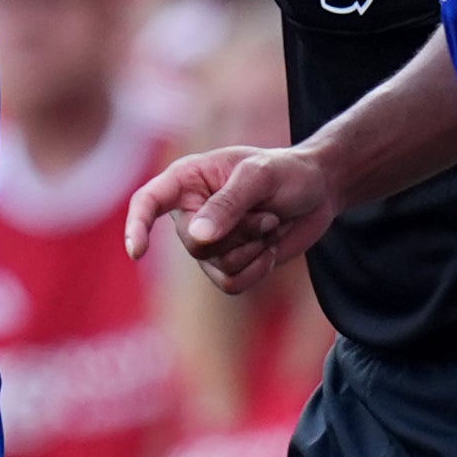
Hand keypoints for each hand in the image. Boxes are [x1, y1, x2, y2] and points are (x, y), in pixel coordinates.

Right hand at [123, 140, 342, 295]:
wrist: (319, 191)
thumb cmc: (288, 172)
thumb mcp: (261, 177)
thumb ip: (229, 204)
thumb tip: (197, 237)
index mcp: (187, 179)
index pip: (148, 202)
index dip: (137, 226)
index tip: (137, 252)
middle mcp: (191, 212)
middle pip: (195, 246)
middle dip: (239, 235)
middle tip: (267, 214)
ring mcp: (209, 242)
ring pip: (217, 268)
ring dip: (253, 250)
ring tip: (271, 224)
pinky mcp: (229, 263)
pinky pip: (232, 284)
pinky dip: (257, 269)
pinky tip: (271, 248)